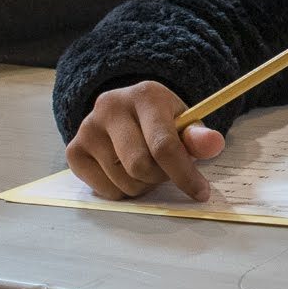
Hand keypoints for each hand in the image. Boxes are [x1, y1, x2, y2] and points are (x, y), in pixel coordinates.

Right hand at [65, 80, 225, 201]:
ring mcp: (88, 128)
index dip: (184, 174)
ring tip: (145, 168)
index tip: (201, 193)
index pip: (164, 144)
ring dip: (142, 186)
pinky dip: (121, 191)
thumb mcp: (184, 122)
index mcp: (146, 95)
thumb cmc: (160, 120)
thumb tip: (213, 144)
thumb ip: (199, 137)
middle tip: (166, 171)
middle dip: (160, 177)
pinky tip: (124, 171)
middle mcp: (111, 106)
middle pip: (140, 166)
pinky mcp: (74, 150)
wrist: (125, 112)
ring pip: (123, 181)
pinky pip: (104, 190)